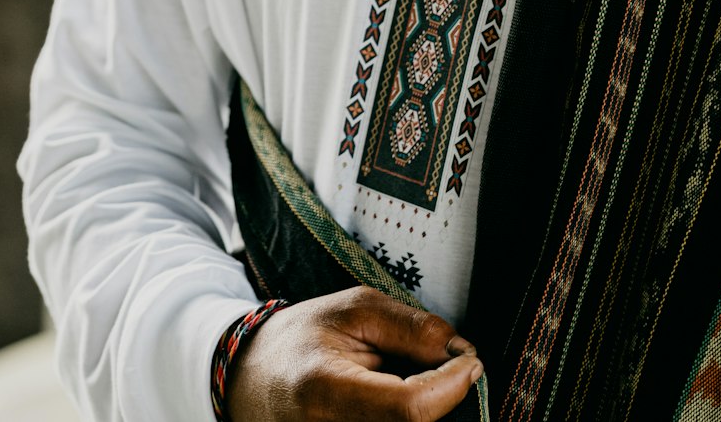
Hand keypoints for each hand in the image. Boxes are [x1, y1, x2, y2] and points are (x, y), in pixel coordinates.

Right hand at [225, 286, 483, 421]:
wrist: (250, 379)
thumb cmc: (300, 339)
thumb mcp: (354, 310)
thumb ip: (411, 328)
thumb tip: (461, 352)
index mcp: (326, 392)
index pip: (410, 408)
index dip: (452, 385)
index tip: (470, 360)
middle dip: (443, 395)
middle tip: (439, 365)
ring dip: (426, 407)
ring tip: (404, 378)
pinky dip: (408, 415)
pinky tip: (395, 398)